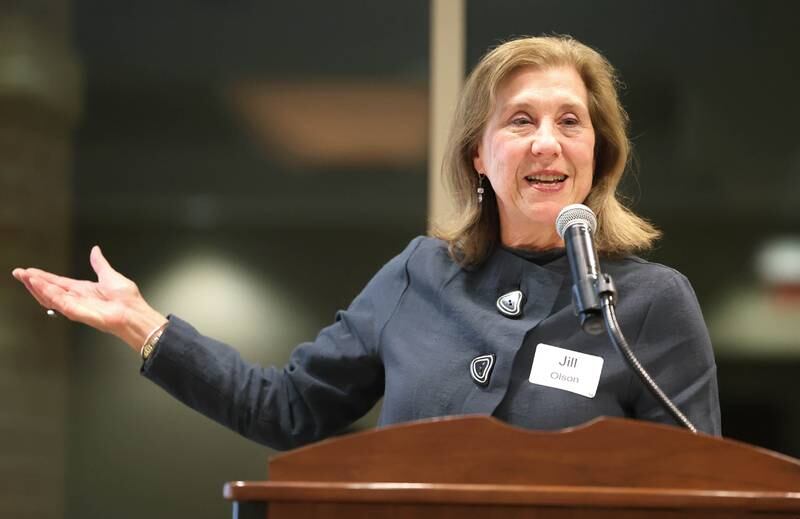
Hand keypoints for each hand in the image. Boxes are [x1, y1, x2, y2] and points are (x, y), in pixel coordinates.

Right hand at [12, 246, 167, 352]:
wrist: (134, 313)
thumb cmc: (127, 300)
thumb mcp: (110, 276)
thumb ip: (99, 264)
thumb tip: (95, 250)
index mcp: (83, 290)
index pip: (58, 282)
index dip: (43, 277)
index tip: (30, 271)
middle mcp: (77, 298)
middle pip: (50, 289)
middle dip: (33, 281)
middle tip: (19, 273)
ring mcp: (76, 306)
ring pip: (50, 296)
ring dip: (37, 286)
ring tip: (26, 277)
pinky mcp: (77, 312)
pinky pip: (59, 302)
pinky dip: (48, 293)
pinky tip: (39, 285)